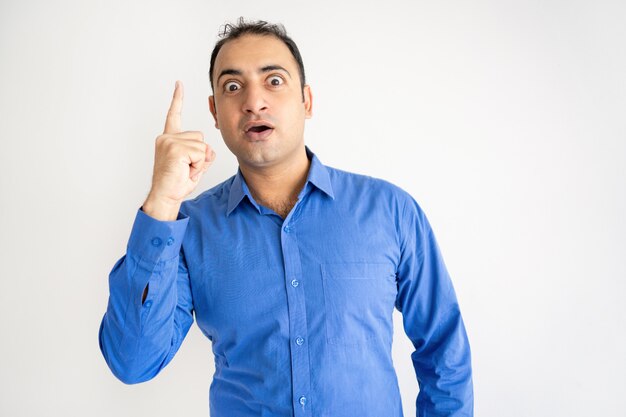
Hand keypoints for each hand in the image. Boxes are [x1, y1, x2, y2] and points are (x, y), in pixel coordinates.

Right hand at [142, 81, 215, 219]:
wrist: (165, 196)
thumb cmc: (177, 183)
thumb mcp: (194, 165)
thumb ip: (202, 153)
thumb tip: (208, 150)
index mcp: (169, 139)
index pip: (174, 115)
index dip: (177, 99)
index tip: (179, 84)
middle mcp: (167, 137)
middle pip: (200, 137)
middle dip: (200, 155)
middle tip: (185, 168)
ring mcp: (169, 141)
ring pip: (202, 146)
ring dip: (199, 162)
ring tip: (184, 170)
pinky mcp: (175, 148)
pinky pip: (200, 153)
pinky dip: (197, 165)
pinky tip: (184, 170)